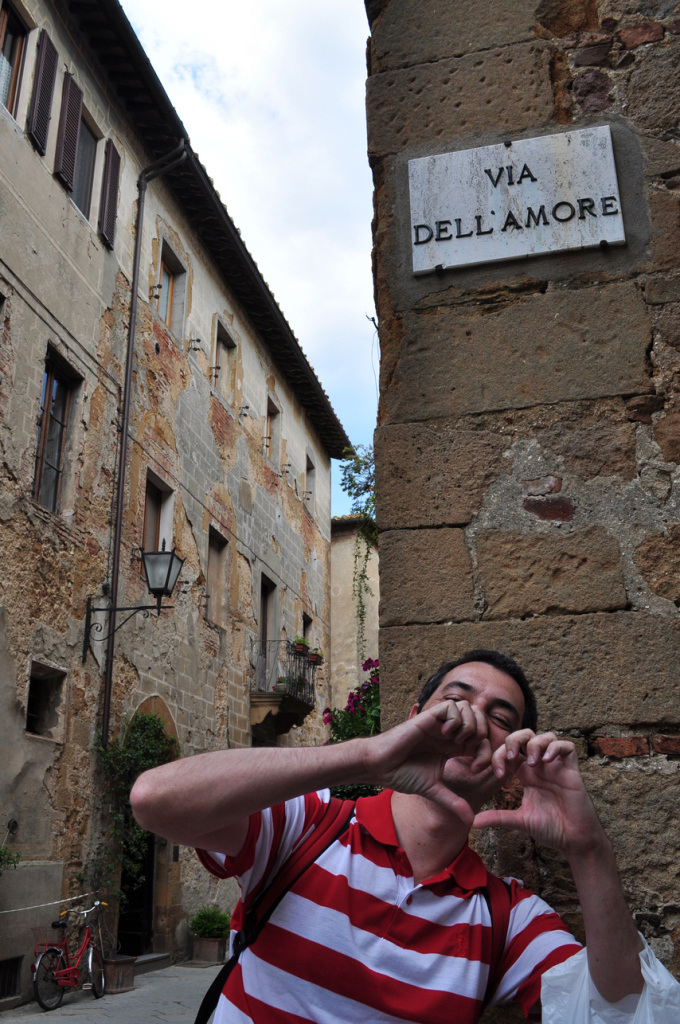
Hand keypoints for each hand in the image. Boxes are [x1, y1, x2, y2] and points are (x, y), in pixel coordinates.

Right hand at [365, 700, 491, 822]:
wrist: (381, 766)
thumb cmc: (402, 774)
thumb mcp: (434, 790)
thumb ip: (453, 802)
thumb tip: (470, 821)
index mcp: (453, 747)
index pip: (482, 741)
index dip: (486, 753)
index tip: (476, 769)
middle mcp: (449, 732)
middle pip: (480, 720)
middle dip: (483, 736)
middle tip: (471, 754)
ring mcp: (439, 723)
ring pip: (468, 708)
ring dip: (469, 726)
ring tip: (457, 742)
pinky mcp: (428, 717)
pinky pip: (451, 706)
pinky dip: (455, 719)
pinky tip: (445, 734)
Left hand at [472, 730, 606, 858]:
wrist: (575, 841)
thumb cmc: (551, 828)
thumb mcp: (520, 820)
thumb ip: (498, 817)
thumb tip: (472, 822)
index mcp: (526, 774)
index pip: (509, 751)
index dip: (499, 756)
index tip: (497, 776)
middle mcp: (540, 766)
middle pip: (525, 735)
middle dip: (514, 740)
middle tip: (511, 759)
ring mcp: (556, 767)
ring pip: (546, 736)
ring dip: (535, 744)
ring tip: (532, 763)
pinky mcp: (572, 771)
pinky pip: (567, 746)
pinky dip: (555, 748)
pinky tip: (546, 761)